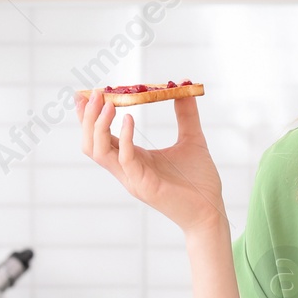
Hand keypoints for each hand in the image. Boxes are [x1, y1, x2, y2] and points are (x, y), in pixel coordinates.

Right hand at [76, 84, 225, 234]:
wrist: (211, 211)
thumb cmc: (199, 181)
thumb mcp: (192, 139)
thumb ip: (186, 114)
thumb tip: (184, 85)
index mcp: (133, 159)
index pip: (100, 137)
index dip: (89, 117)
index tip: (86, 94)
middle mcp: (126, 170)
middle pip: (91, 143)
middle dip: (88, 117)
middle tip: (96, 93)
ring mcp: (132, 179)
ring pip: (99, 152)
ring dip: (99, 126)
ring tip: (109, 103)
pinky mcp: (143, 186)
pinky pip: (125, 159)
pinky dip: (124, 137)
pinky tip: (129, 118)